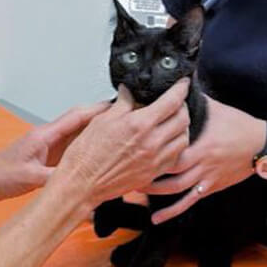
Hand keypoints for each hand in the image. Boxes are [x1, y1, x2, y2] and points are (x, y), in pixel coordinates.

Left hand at [0, 102, 110, 200]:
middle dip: (105, 119)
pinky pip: (73, 150)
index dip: (100, 110)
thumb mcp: (30, 179)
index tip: (120, 106)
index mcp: (45, 135)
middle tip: (128, 118)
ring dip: (98, 133)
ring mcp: (49, 146)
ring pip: (79, 135)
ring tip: (120, 135)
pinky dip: (87, 149)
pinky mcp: (48, 157)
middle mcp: (49, 137)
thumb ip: (56, 178)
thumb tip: (80, 183)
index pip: (78, 116)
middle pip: (83, 122)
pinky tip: (99, 155)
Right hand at [57, 80, 190, 207]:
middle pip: (183, 119)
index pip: (172, 101)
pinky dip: (176, 146)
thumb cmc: (87, 155)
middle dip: (182, 106)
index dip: (181, 88)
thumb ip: (123, 103)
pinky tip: (166, 141)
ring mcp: (154, 160)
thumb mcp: (102, 119)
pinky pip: (176, 157)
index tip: (182, 83)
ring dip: (182, 127)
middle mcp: (151, 143)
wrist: (82, 183)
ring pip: (184, 139)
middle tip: (176, 101)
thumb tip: (129, 91)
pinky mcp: (153, 173)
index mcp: (139, 125)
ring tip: (172, 121)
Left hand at [145, 95, 263, 222]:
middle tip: (129, 168)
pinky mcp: (210, 187)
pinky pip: (188, 202)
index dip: (155, 148)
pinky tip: (157, 218)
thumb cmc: (239, 125)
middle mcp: (203, 163)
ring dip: (155, 190)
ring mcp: (206, 177)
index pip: (174, 148)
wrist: (262, 145)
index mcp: (202, 144)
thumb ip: (195, 99)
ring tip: (136, 188)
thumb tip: (179, 83)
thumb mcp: (216, 109)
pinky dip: (171, 211)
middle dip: (149, 171)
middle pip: (171, 171)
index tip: (135, 145)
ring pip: (176, 189)